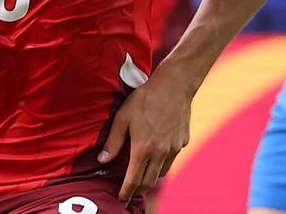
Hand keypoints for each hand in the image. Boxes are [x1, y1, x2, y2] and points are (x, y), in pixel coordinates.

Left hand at [97, 70, 192, 201]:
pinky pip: (171, 159)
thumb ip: (113, 142)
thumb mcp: (122, 117)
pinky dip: (162, 162)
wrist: (174, 85)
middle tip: (129, 191)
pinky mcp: (182, 142)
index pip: (133, 180)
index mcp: (143, 148)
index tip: (121, 200)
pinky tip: (156, 154)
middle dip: (138, 190)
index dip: (126, 193)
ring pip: (162, 173)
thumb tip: (102, 160)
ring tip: (142, 174)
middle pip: (149, 182)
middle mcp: (160, 153)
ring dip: (151, 177)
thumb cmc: (144, 99)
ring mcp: (174, 148)